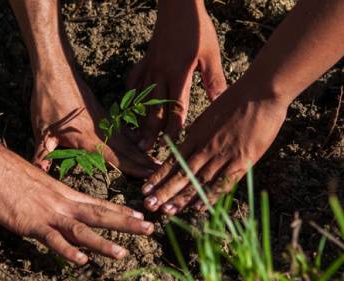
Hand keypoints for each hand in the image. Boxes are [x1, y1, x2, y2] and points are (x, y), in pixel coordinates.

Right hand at [0, 148, 153, 263]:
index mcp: (65, 193)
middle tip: (150, 228)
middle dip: (126, 223)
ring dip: (103, 243)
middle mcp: (62, 202)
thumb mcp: (38, 185)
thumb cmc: (10, 173)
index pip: (98, 203)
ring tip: (123, 253)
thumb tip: (57, 208)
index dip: (120, 210)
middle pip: (100, 214)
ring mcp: (48, 213)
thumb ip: (51, 198)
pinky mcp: (31, 223)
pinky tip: (81, 260)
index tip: (140, 215)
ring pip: (82, 230)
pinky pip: (53, 239)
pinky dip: (68, 250)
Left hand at [31, 65, 157, 177]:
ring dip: (143, 153)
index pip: (115, 158)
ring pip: (128, 141)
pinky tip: (140, 143)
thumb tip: (38, 171)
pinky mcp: (103, 115)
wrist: (56, 71)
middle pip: (128, 151)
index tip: (150, 176)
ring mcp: (105, 122)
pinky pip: (123, 130)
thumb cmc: (47, 100)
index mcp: (88, 138)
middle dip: (145, 164)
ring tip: (157, 162)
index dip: (133, 169)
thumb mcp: (41, 130)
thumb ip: (43, 153)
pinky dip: (134, 138)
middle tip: (163, 173)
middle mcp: (102, 131)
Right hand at [128, 0, 226, 150]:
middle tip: (145, 149)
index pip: (175, 108)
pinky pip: (133, 80)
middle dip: (150, 130)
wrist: (178, 6)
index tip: (171, 144)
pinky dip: (131, 94)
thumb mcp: (211, 55)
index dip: (173, 128)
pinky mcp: (144, 60)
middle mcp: (160, 73)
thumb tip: (220, 103)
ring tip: (134, 135)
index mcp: (179, 74)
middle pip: (153, 108)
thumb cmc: (198, 30)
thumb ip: (214, 81)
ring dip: (138, 118)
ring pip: (141, 98)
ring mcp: (149, 67)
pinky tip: (131, 104)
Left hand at [141, 85, 287, 213]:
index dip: (159, 176)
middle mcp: (205, 148)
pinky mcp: (242, 161)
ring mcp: (223, 156)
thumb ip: (201, 132)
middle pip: (181, 174)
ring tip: (166, 211)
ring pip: (198, 182)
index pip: (173, 161)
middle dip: (163, 192)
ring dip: (181, 198)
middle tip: (148, 205)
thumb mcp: (210, 114)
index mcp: (196, 135)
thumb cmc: (237, 99)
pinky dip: (210, 196)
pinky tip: (197, 208)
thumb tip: (192, 143)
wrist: (261, 92)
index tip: (146, 188)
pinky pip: (223, 183)